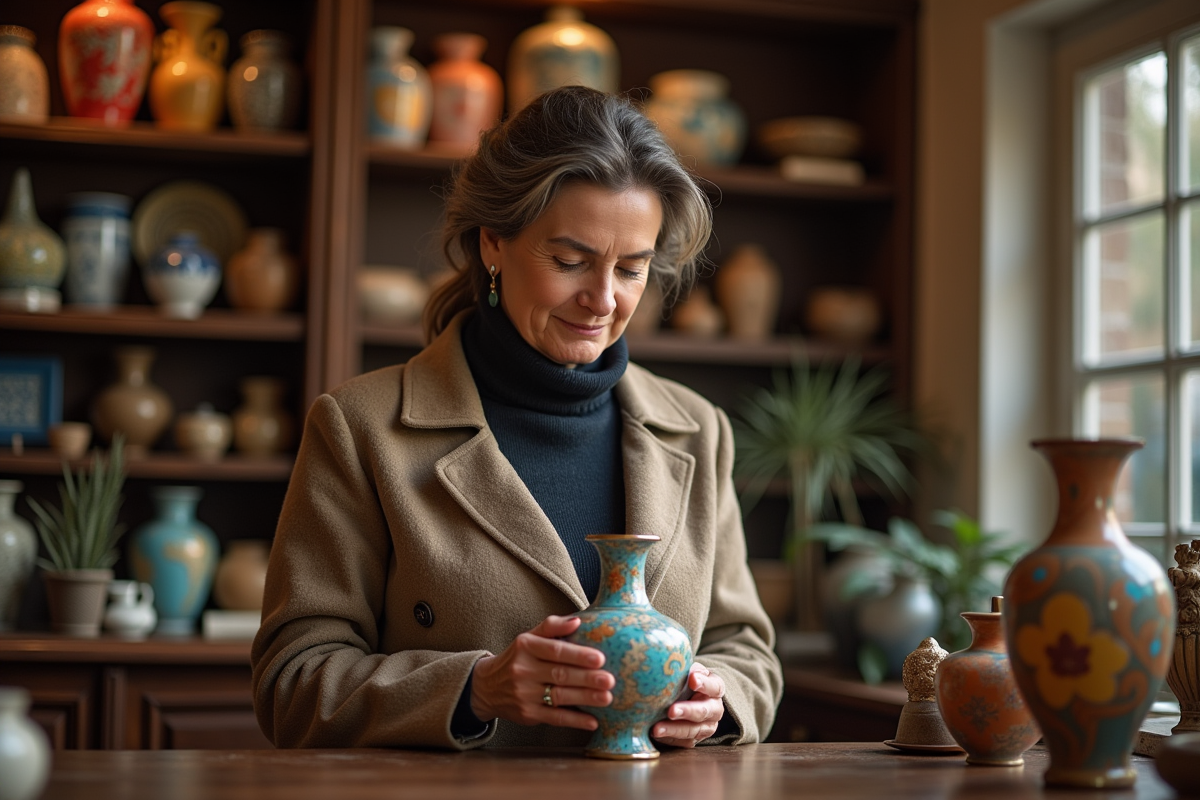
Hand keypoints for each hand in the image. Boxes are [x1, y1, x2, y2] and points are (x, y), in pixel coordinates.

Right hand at [470, 614, 614, 730]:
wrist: (487, 687)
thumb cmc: (517, 658)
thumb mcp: (528, 637)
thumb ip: (552, 626)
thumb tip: (577, 621)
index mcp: (526, 646)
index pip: (555, 650)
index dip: (578, 655)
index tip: (600, 658)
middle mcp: (523, 670)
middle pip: (560, 674)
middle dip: (586, 678)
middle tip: (609, 680)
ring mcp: (524, 694)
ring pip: (560, 696)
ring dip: (585, 698)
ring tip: (607, 698)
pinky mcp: (527, 714)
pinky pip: (555, 718)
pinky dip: (575, 720)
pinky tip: (592, 721)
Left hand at [652, 662, 724, 746]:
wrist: (689, 699)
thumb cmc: (687, 681)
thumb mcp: (690, 671)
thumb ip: (686, 669)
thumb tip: (675, 665)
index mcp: (715, 689)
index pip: (714, 686)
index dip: (704, 684)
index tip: (692, 680)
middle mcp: (715, 710)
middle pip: (704, 712)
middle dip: (687, 711)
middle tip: (671, 711)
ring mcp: (706, 727)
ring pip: (693, 730)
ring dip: (674, 730)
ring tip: (656, 729)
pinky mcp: (694, 740)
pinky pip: (683, 742)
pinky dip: (669, 739)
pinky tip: (655, 734)